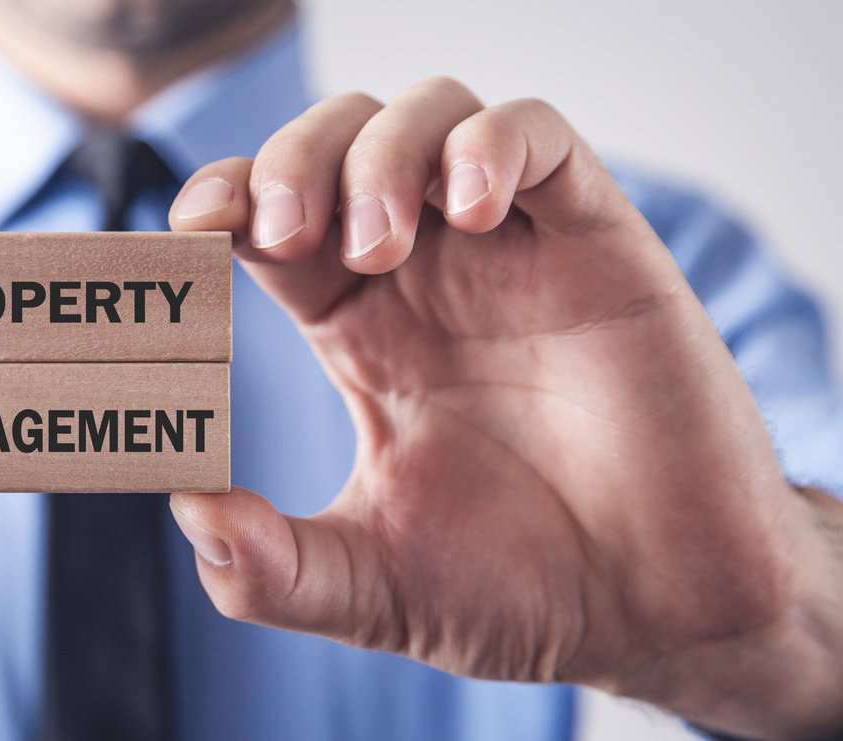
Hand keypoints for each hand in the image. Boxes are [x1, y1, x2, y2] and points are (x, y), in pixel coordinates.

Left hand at [166, 78, 842, 738]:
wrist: (658, 616)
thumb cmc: (518, 591)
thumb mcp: (366, 588)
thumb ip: (270, 569)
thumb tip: (184, 514)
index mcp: (359, 329)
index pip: (265, 222)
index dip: (220, 204)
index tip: (187, 233)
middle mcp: (427, 274)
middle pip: (333, 143)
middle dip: (288, 160)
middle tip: (280, 232)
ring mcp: (511, 251)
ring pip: (428, 115)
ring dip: (379, 152)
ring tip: (375, 242)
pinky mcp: (597, 243)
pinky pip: (541, 137)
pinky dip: (491, 145)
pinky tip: (471, 210)